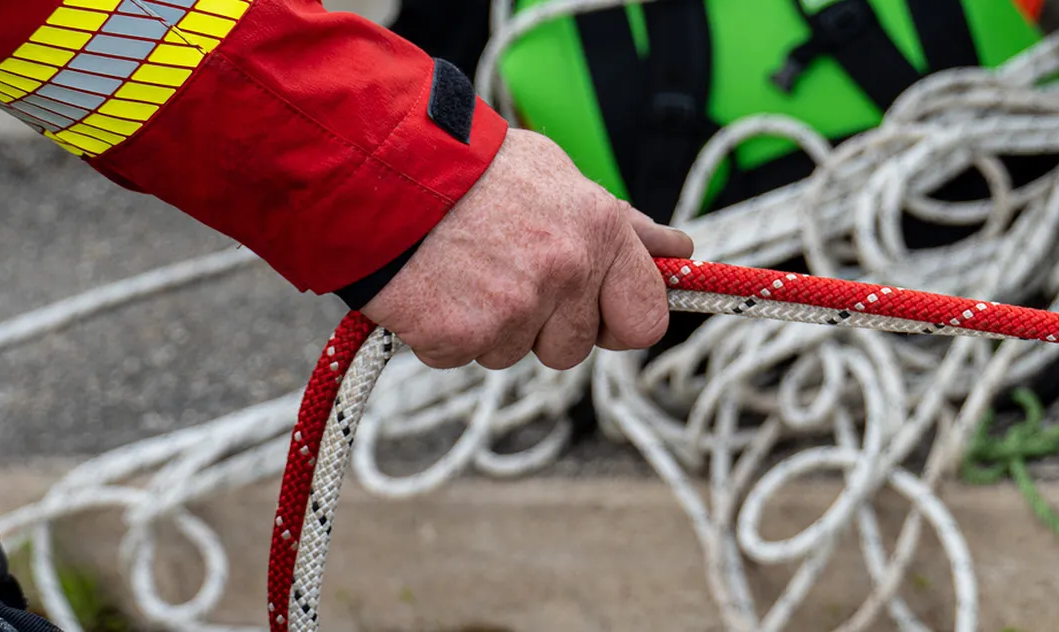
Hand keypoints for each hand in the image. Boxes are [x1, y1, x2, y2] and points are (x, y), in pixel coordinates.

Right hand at [360, 129, 693, 369]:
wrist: (379, 165)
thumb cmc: (472, 167)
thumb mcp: (559, 176)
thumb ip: (621, 225)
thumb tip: (679, 249)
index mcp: (598, 231)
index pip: (647, 318)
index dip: (620, 322)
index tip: (599, 313)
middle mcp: (564, 272)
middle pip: (575, 348)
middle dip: (546, 327)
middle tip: (507, 277)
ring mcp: (512, 309)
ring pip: (515, 353)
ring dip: (492, 326)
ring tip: (464, 269)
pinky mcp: (459, 336)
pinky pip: (463, 356)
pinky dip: (444, 331)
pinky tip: (433, 285)